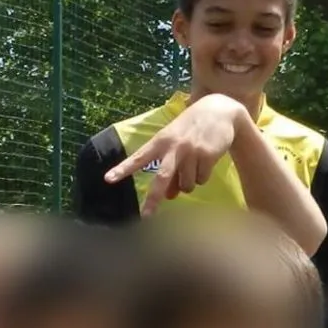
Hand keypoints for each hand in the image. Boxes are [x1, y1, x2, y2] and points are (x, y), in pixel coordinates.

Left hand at [103, 95, 242, 214]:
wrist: (219, 110)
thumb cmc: (190, 129)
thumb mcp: (175, 144)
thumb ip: (169, 168)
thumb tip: (169, 195)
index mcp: (160, 141)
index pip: (138, 158)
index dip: (123, 169)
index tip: (108, 179)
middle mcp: (174, 147)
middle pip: (161, 178)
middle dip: (153, 199)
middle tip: (146, 216)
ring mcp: (191, 151)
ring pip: (186, 185)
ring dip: (188, 184)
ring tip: (193, 166)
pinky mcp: (207, 156)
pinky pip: (201, 179)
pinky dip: (202, 176)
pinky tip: (205, 161)